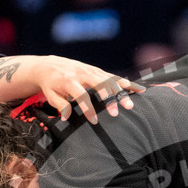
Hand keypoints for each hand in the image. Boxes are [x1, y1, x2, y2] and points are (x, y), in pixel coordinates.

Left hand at [25, 55, 144, 123]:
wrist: (49, 66)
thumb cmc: (51, 85)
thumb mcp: (51, 95)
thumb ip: (60, 105)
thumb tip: (66, 117)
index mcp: (69, 81)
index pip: (82, 95)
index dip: (89, 109)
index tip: (95, 121)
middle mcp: (82, 73)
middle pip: (100, 85)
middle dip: (109, 99)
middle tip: (116, 113)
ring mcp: (91, 70)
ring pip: (109, 80)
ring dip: (120, 92)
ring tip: (130, 104)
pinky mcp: (97, 70)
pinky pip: (113, 76)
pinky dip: (125, 83)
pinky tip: (137, 89)